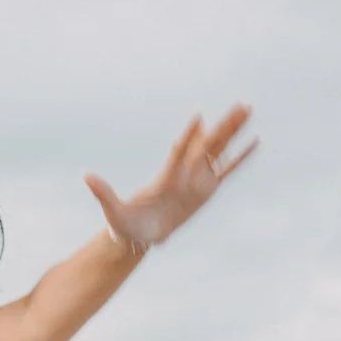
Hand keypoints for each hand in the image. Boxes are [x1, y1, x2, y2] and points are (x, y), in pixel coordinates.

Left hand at [86, 105, 254, 249]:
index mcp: (166, 178)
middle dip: (223, 126)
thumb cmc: (124, 224)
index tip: (198, 117)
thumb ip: (103, 193)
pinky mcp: (206, 190)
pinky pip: (227, 171)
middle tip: (240, 104)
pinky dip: (240, 158)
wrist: (137, 235)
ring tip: (248, 110)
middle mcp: (184, 174)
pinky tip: (254, 142)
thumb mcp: (113, 211)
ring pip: (219, 151)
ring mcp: (197, 179)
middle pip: (207, 145)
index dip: (189, 137)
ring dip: (234, 132)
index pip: (179, 153)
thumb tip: (86, 176)